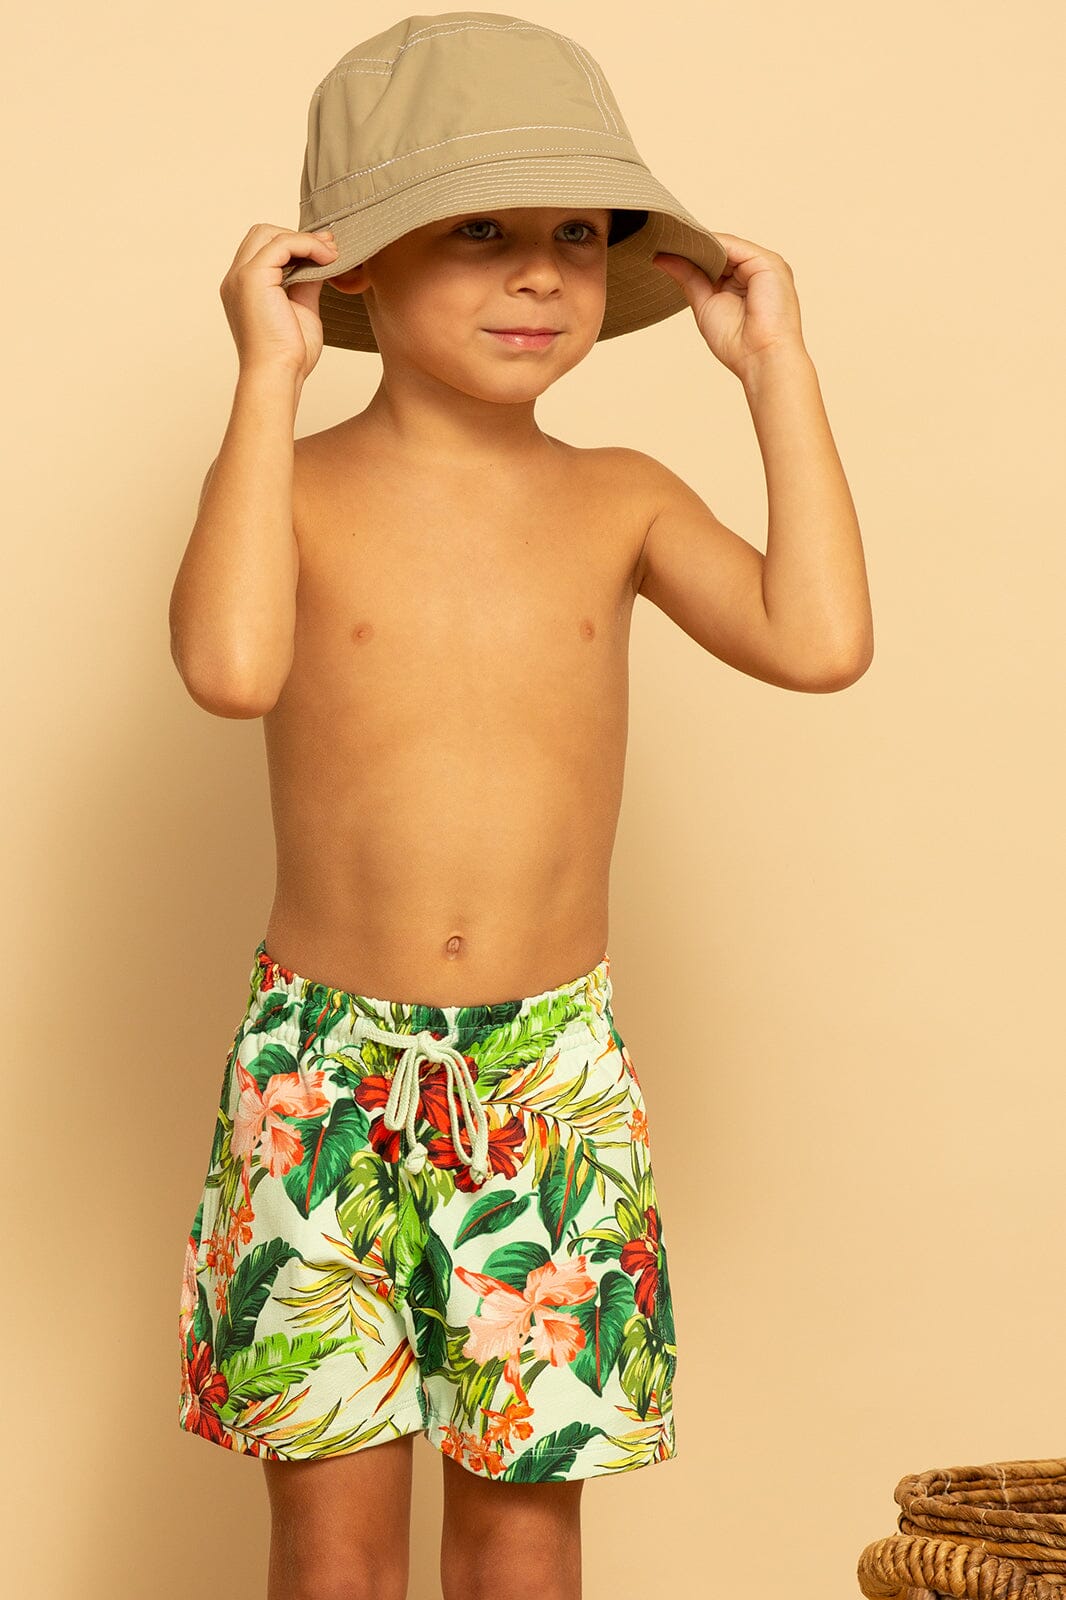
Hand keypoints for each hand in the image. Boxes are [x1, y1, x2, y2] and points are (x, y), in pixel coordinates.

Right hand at [219, 223, 339, 379]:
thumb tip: (321, 261)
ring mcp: (240, 276)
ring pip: (269, 233)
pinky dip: (307, 245)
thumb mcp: (302, 308)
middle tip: (331, 248)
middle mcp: (236, 279)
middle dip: (298, 236)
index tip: (326, 252)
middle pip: (262, 233)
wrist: (279, 376)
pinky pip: (281, 244)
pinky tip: (327, 258)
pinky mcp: (252, 278)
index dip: (295, 244)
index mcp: (243, 288)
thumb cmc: (290, 356)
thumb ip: (306, 282)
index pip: (264, 249)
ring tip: (332, 254)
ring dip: (304, 239)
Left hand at [652, 233, 805, 380]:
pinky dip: (712, 244)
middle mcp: (757, 272)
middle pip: (722, 251)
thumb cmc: (738, 344)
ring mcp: (765, 265)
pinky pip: (734, 246)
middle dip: (694, 248)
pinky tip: (691, 246)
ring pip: (726, 246)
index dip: (693, 256)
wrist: (762, 358)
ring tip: (671, 242)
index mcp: (745, 283)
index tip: (664, 250)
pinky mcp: (767, 262)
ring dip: (700, 244)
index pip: (717, 261)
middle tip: (662, 242)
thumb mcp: (705, 305)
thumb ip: (689, 279)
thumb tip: (664, 259)